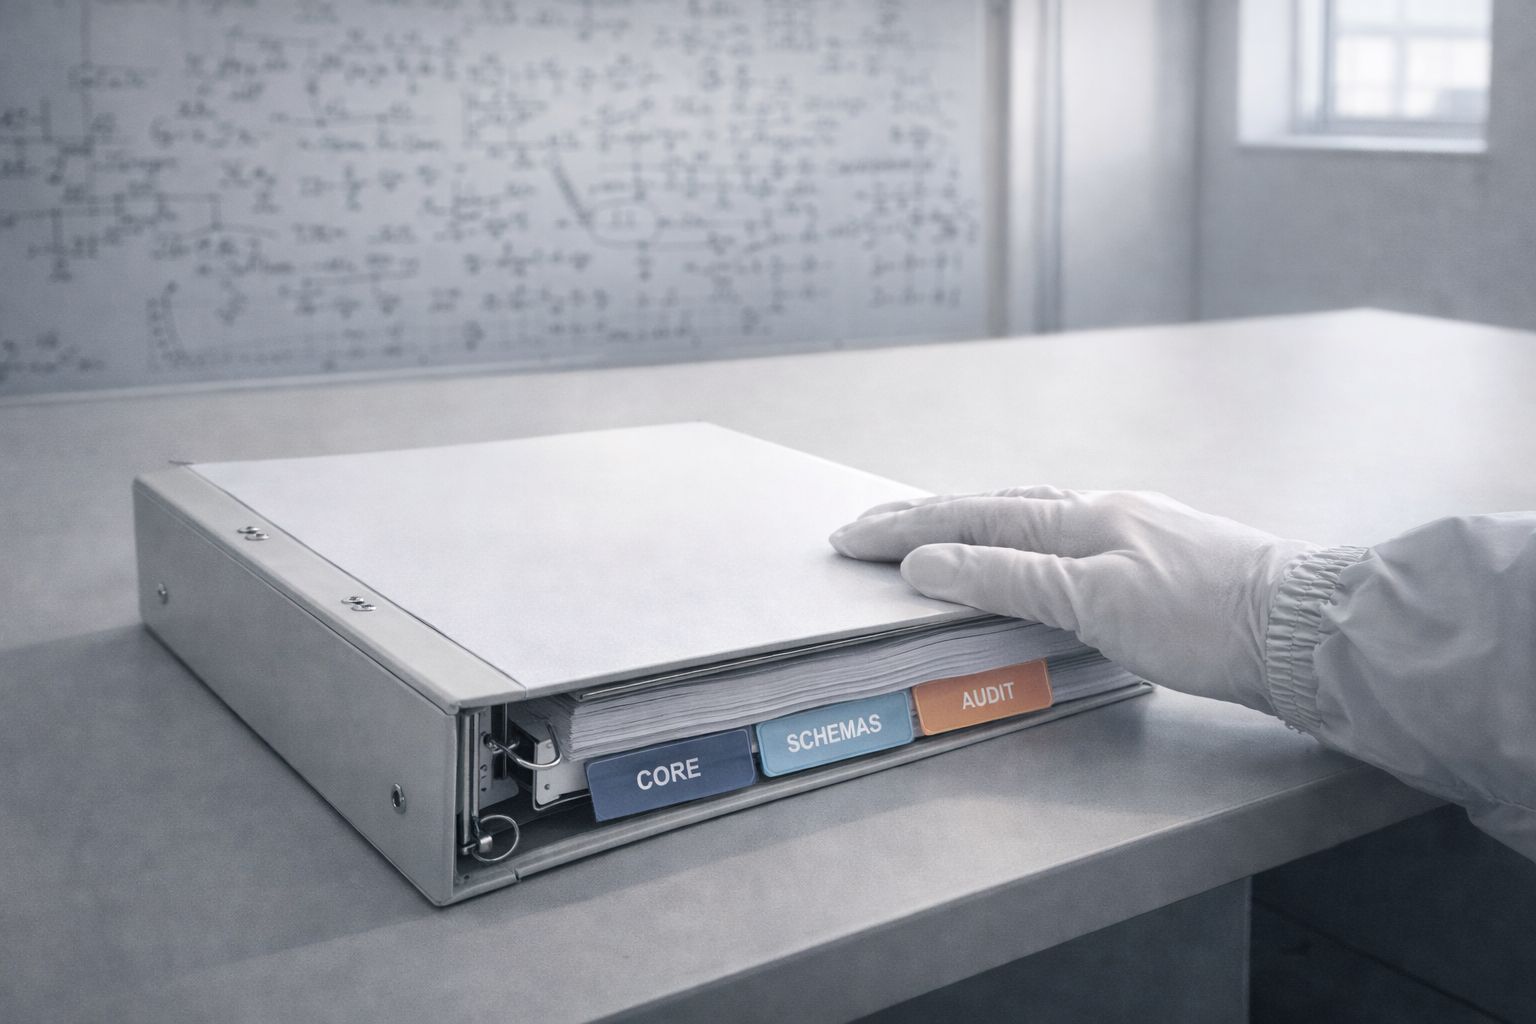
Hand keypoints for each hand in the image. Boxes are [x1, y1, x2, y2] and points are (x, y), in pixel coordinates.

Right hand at [829, 487, 1316, 712]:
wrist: (1305, 628)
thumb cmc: (1201, 618)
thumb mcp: (1095, 601)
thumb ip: (1009, 578)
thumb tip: (927, 560)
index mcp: (1079, 518)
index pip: (970, 519)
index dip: (906, 530)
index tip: (847, 537)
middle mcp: (1099, 512)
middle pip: (992, 507)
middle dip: (922, 518)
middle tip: (864, 528)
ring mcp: (1128, 529)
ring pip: (1027, 517)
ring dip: (967, 522)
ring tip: (925, 528)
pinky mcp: (1152, 557)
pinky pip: (1059, 536)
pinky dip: (1016, 539)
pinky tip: (1022, 551)